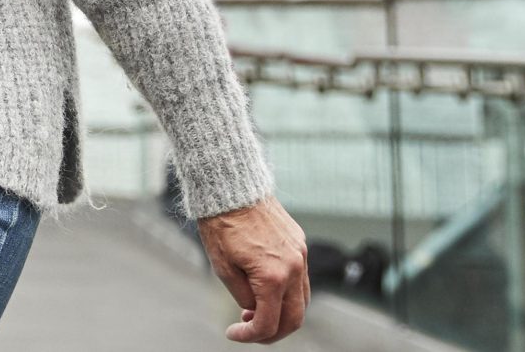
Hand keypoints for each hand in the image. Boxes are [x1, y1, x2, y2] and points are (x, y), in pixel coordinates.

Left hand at [197, 195, 309, 342]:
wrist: (231, 188)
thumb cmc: (221, 225)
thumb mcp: (223, 268)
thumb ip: (243, 296)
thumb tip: (254, 311)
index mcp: (272, 277)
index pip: (269, 323)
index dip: (250, 336)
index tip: (233, 333)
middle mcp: (294, 268)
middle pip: (294, 318)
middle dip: (273, 332)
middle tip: (250, 330)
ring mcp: (301, 255)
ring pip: (302, 300)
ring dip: (282, 312)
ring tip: (255, 308)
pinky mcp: (300, 243)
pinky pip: (301, 278)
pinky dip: (287, 291)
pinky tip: (264, 287)